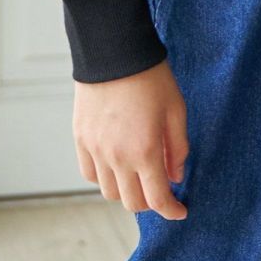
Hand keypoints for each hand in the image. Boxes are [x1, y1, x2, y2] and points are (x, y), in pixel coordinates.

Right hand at [73, 57, 189, 219]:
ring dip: (127, 191)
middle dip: (151, 202)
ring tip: (138, 173)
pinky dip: (104, 177)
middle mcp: (117, 157)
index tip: (180, 211)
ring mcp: (95, 150)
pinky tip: (116, 164)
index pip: (157, 200)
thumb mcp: (176, 109)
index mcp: (145, 151)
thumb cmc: (151, 76)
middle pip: (132, 202)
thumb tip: (176, 176)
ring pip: (110, 192)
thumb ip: (179, 148)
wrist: (114, 49)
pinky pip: (90, 174)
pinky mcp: (80, 139)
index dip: (172, 211)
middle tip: (161, 188)